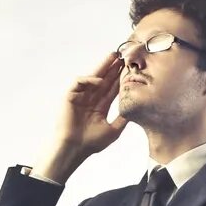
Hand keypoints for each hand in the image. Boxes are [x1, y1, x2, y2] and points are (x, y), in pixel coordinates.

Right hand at [45, 46, 130, 178]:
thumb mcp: (113, 130)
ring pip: (92, 78)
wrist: (74, 148)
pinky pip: (79, 82)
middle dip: (112, 69)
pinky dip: (89, 79)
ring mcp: (80, 97)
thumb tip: (135, 108)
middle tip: (123, 56)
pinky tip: (99, 81)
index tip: (130, 69)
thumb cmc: (91, 143)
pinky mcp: (70, 96)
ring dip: (102, 67)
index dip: (120, 79)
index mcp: (99, 108)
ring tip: (112, 57)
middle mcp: (90, 100)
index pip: (112, 90)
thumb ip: (123, 118)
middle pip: (104, 80)